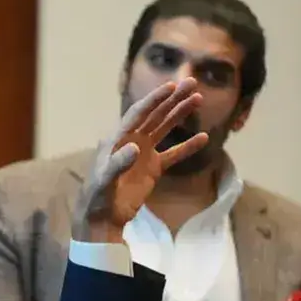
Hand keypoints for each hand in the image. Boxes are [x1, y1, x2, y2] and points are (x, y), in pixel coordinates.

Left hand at [72, 78, 206, 242]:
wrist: (102, 217)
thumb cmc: (97, 197)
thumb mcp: (104, 181)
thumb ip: (117, 164)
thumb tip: (135, 147)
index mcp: (117, 139)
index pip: (138, 114)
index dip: (154, 99)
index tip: (171, 86)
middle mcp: (131, 141)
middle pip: (154, 115)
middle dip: (172, 99)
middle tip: (192, 83)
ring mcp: (143, 154)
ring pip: (164, 128)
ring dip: (180, 114)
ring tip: (198, 99)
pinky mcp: (152, 168)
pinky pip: (173, 154)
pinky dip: (187, 146)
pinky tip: (203, 137)